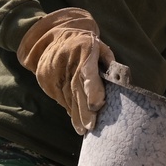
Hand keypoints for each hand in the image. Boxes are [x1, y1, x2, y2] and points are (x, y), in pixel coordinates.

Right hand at [17, 8, 114, 134]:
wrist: (54, 36)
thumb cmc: (85, 44)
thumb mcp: (100, 47)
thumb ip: (109, 62)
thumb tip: (120, 80)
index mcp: (83, 50)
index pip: (87, 71)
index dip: (92, 88)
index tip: (97, 105)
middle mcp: (67, 62)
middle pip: (75, 88)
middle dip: (83, 109)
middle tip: (90, 126)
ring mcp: (53, 71)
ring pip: (66, 96)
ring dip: (75, 114)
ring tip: (83, 129)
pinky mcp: (45, 78)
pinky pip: (58, 96)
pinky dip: (68, 107)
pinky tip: (75, 118)